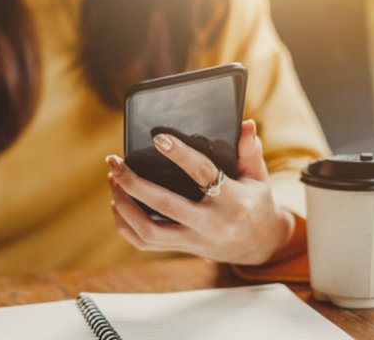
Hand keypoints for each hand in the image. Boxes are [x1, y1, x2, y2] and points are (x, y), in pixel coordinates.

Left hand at [106, 120, 293, 264]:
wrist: (259, 245)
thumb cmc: (255, 203)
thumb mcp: (258, 177)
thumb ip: (250, 151)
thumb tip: (245, 124)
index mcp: (233, 201)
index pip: (203, 174)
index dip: (180, 155)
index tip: (158, 138)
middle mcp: (211, 224)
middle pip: (165, 205)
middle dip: (134, 182)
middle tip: (115, 161)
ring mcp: (194, 240)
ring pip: (149, 230)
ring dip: (124, 205)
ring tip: (114, 180)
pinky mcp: (182, 249)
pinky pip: (145, 243)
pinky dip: (125, 225)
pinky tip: (117, 203)